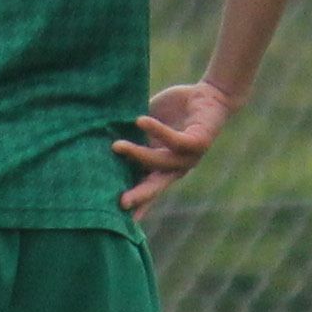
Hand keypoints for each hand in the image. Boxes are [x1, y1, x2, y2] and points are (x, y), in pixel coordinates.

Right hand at [114, 80, 240, 218]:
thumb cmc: (175, 111)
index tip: (116, 216)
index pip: (144, 187)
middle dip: (139, 195)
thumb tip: (101, 134)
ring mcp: (188, 157)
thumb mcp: (146, 126)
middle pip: (155, 186)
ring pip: (161, 162)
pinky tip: (140, 121)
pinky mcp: (198, 142)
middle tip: (121, 203)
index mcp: (161, 166)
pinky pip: (176, 140)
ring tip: (116, 146)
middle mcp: (175, 167)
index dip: (133, 202)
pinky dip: (158, 131)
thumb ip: (130, 134)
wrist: (210, 95)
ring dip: (138, 155)